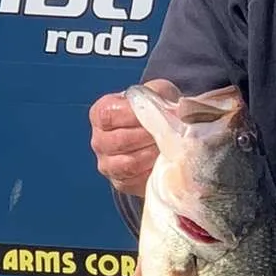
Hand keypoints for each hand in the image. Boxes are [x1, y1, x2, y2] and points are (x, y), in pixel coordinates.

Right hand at [89, 78, 177, 195]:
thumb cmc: (154, 110)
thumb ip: (162, 96)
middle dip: (148, 137)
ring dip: (152, 155)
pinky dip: (151, 171)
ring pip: (128, 163)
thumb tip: (177, 110)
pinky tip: (163, 162)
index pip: (108, 116)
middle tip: (168, 133)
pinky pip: (135, 180)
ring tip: (167, 147)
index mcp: (101, 113)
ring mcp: (107, 164)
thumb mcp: (157, 93)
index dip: (133, 116)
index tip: (155, 115)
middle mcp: (98, 140)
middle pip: (120, 141)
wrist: (158, 134)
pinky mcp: (120, 182)